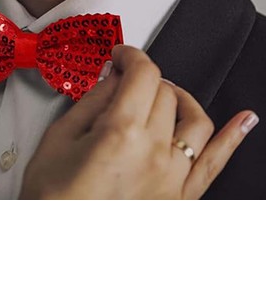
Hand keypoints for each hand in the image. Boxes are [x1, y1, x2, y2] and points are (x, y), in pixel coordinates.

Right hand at [19, 44, 257, 198]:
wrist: (56, 242)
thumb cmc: (52, 198)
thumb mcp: (60, 137)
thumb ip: (92, 100)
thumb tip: (113, 77)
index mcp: (121, 133)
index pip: (143, 74)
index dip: (131, 55)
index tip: (121, 56)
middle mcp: (154, 153)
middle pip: (166, 93)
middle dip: (144, 78)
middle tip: (125, 80)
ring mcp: (172, 177)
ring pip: (194, 119)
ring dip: (180, 98)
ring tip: (165, 94)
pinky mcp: (180, 198)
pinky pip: (213, 164)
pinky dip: (232, 138)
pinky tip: (245, 120)